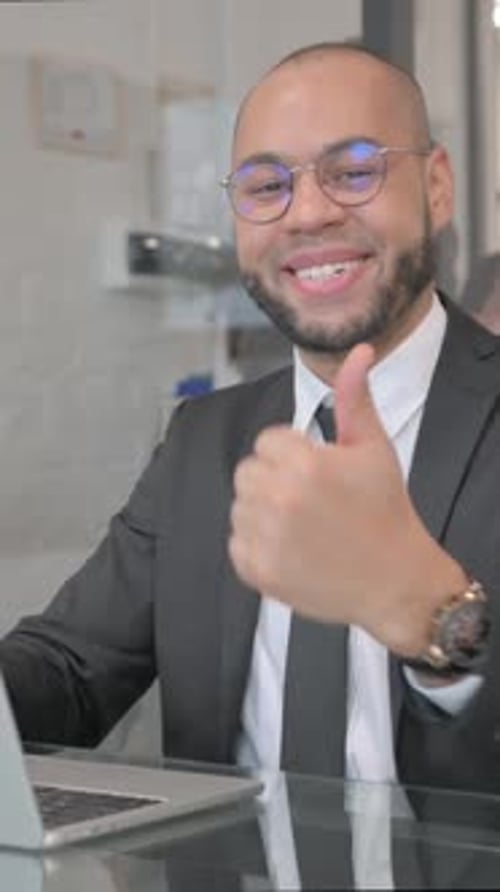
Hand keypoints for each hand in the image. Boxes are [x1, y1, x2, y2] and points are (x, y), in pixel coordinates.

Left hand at [228, 344, 466, 656]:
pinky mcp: (256, 569)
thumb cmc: (386, 511)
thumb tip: (359, 351)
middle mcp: (278, 498)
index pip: (268, 441)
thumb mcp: (374, 448)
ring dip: (264, 512)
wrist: (394, 581)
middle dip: (275, 480)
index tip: (320, 475)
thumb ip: (355, 397)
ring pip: (240, 505)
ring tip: (305, 526)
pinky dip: (258, 546)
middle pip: (249, 470)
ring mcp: (265, 537)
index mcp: (304, 463)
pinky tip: (294, 549)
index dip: (295, 455)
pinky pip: (237, 542)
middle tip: (312, 501)